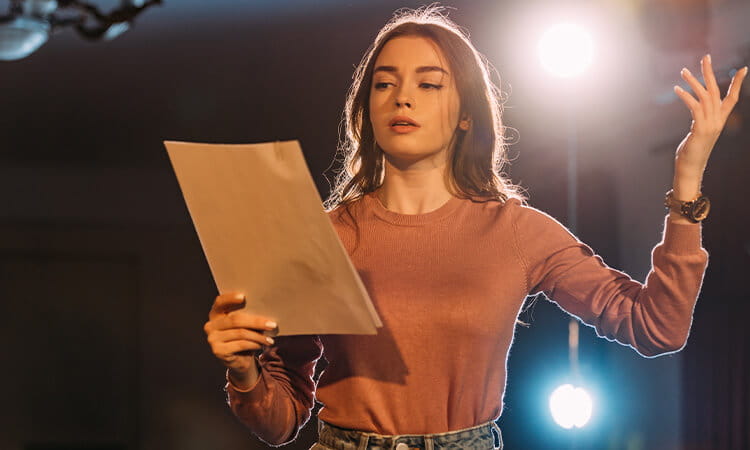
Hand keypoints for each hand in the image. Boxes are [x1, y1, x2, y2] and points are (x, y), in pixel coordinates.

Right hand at [204, 292, 277, 373]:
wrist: (239, 360)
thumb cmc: (243, 338)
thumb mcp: (244, 325)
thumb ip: (247, 316)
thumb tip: (265, 312)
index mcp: (215, 314)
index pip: (220, 302)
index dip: (230, 298)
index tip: (243, 297)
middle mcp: (211, 325)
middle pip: (235, 319)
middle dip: (256, 321)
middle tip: (272, 324)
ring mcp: (213, 339)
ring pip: (240, 333)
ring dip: (258, 336)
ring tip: (269, 339)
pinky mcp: (218, 351)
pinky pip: (240, 344)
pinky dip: (254, 344)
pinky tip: (261, 345)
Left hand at [673, 55, 746, 188]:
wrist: (690, 167)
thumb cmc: (692, 151)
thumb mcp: (699, 132)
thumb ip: (700, 120)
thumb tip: (697, 110)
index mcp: (720, 120)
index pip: (732, 98)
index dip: (737, 84)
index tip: (744, 69)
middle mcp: (718, 120)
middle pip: (716, 91)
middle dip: (710, 73)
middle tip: (706, 57)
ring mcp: (710, 124)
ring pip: (705, 96)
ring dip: (694, 82)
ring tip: (683, 71)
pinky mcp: (700, 129)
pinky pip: (694, 107)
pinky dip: (686, 96)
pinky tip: (677, 88)